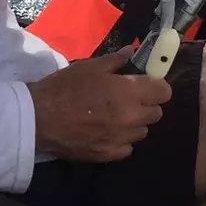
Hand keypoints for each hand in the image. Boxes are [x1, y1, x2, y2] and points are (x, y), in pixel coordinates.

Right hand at [28, 53, 171, 161]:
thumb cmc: (64, 88)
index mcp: (129, 92)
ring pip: (142, 131)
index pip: (164, 92)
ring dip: (134, 123)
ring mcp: (122, 138)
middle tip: (128, 100)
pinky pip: (128, 148)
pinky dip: (121, 140)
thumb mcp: (89, 67)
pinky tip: (107, 133)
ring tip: (115, 117)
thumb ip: (115, 60)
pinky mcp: (110, 154)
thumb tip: (131, 51)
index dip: (157, 87)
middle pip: (157, 113)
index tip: (146, 85)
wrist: (40, 118)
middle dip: (146, 105)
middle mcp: (132, 116)